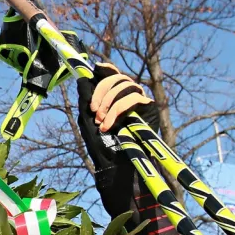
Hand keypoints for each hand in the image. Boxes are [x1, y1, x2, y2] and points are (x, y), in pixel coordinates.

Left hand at [76, 61, 158, 218]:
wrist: (116, 166)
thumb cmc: (102, 146)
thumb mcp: (87, 121)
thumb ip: (86, 100)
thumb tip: (83, 78)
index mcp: (115, 98)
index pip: (114, 75)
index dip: (107, 68)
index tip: (96, 68)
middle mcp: (130, 97)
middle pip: (118, 78)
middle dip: (102, 91)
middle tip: (93, 111)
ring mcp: (141, 103)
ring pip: (127, 85)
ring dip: (109, 102)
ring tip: (100, 121)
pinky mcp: (151, 110)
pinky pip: (135, 98)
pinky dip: (118, 109)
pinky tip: (109, 124)